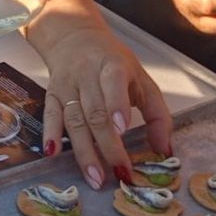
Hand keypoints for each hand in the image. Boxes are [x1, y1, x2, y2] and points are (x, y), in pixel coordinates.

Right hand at [35, 10, 173, 187]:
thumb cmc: (113, 63)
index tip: (122, 129)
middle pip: (95, 112)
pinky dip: (50, 134)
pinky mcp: (51, 94)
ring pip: (74, 120)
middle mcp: (86, 75)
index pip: (113, 83)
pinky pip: (50, 116)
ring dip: (84, 151)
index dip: (116, 105)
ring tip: (95, 177)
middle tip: (119, 172)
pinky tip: (52, 153)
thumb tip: (165, 150)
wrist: (73, 38)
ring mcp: (66, 86)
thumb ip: (157, 114)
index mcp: (112, 65)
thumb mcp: (141, 79)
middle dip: (107, 145)